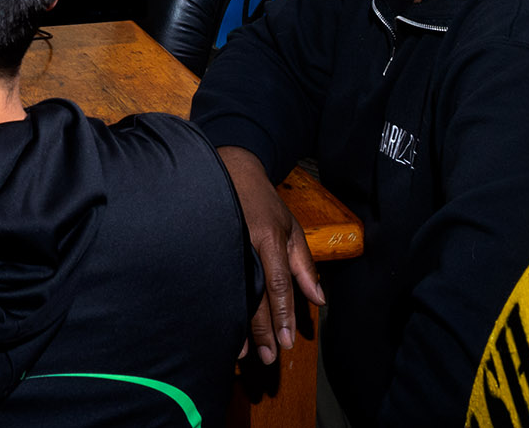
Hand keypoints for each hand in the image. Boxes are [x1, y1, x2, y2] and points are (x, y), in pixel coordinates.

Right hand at [219, 147, 321, 364]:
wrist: (227, 171)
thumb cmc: (263, 201)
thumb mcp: (291, 228)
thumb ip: (305, 266)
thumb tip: (319, 300)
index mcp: (269, 239)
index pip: (279, 284)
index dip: (284, 315)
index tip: (288, 341)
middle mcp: (246, 245)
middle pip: (255, 296)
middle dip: (264, 329)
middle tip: (271, 357)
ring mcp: (225, 247)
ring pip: (234, 293)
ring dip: (240, 326)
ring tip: (245, 352)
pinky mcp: (209, 248)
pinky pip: (220, 283)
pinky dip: (222, 307)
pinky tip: (221, 326)